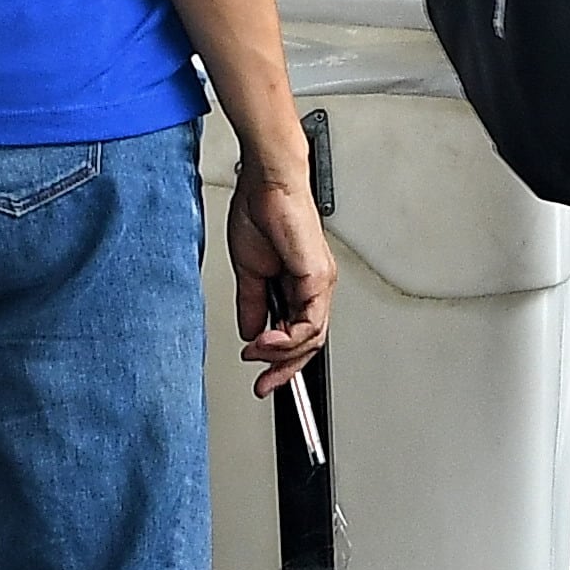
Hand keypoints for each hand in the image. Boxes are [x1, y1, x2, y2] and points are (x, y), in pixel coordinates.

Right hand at [228, 166, 335, 396]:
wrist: (266, 184)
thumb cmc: (261, 214)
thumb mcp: (250, 272)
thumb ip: (253, 305)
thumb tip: (251, 332)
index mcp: (300, 285)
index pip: (298, 335)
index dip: (281, 361)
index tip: (261, 377)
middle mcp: (315, 286)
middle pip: (310, 343)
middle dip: (285, 370)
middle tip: (264, 384)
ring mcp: (319, 282)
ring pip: (312, 337)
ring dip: (282, 354)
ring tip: (257, 354)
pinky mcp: (317, 276)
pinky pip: (311, 320)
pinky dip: (288, 338)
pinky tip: (267, 341)